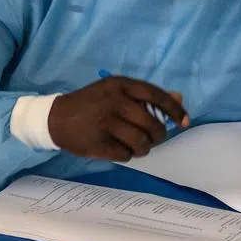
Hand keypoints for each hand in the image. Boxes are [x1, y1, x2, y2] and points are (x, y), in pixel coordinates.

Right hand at [48, 77, 188, 161]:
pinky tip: (117, 147)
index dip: (174, 110)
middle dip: (158, 135)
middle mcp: (114, 101)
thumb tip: (179, 98)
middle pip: (152, 125)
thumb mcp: (116, 92)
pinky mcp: (98, 142)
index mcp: (120, 85)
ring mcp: (106, 123)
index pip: (156, 96)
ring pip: (142, 143)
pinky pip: (126, 155)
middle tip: (154, 138)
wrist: (55, 118)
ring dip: (143, 148)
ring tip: (135, 145)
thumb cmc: (91, 104)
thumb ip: (146, 96)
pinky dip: (126, 154)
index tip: (185, 121)